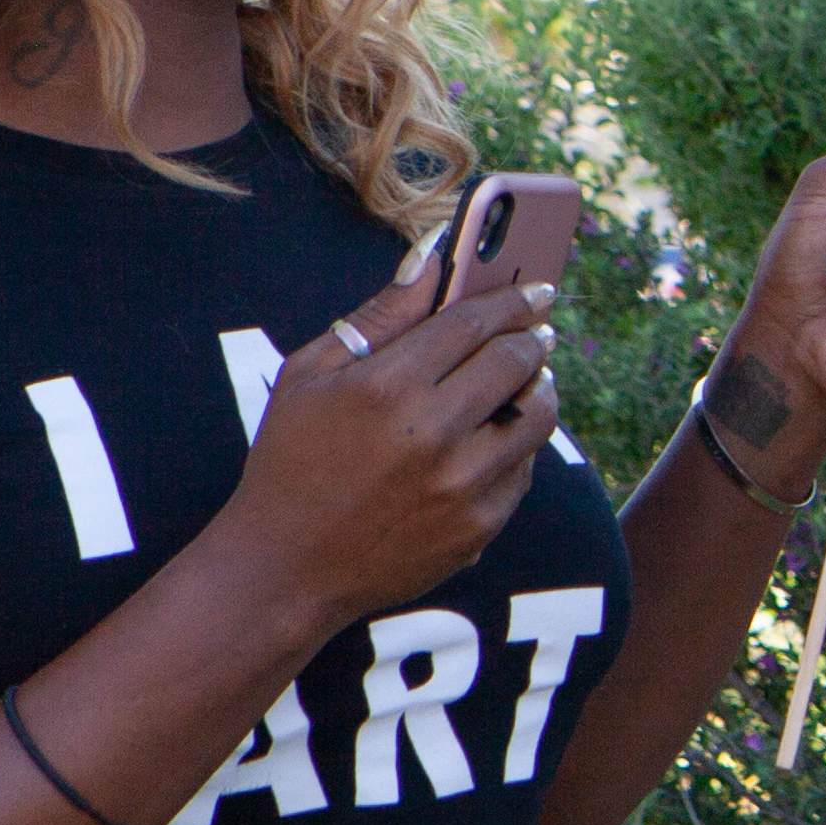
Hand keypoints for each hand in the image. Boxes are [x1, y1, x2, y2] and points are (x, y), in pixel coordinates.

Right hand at [215, 264, 563, 617]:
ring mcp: (463, 485)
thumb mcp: (311, 378)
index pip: (472, 324)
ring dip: (539, 389)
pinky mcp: (481, 526)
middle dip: (533, 338)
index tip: (536, 289)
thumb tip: (429, 258)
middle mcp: (433, 434)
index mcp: (386, 388)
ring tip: (529, 378)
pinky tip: (501, 435)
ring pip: (536, 417)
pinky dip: (520, 445)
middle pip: (515, 364)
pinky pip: (524, 469)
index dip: (511, 300)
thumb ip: (378, 317)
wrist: (286, 567)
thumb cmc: (291, 460)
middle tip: (539, 329)